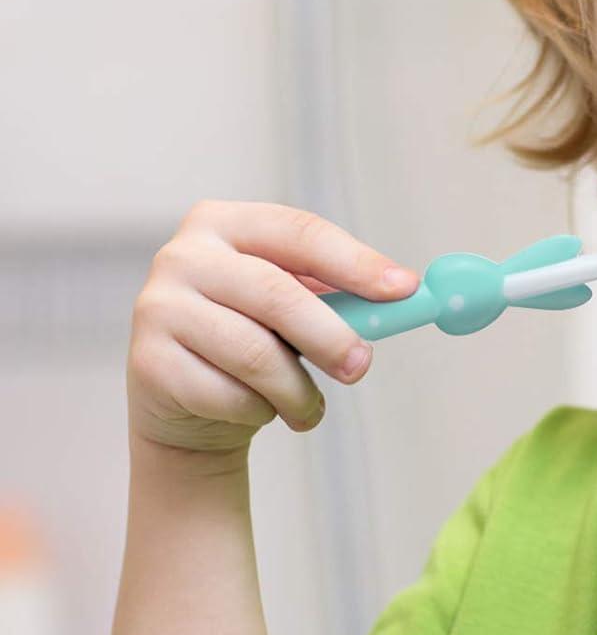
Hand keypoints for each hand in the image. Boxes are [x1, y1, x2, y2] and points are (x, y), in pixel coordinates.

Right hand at [127, 200, 419, 457]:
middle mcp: (183, 256)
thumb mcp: (297, 307)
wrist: (185, 404)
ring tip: (309, 407)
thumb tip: (409, 294)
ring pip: (255, 354)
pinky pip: (227, 394)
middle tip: (363, 367)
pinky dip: (258, 411)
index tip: (403, 289)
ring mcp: (157, 307)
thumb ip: (343, 297)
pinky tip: (254, 409)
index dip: (355, 262)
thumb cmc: (254, 340)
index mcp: (224, 223)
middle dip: (331, 336)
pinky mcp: (147, 362)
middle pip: (276, 294)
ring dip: (297, 391)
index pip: (299, 232)